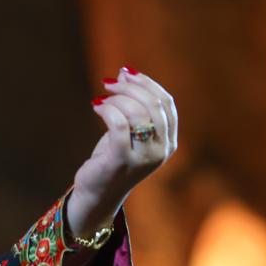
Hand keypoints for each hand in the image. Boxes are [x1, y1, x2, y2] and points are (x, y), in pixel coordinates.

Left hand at [65, 67, 177, 240]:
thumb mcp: (128, 130)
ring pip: (137, 113)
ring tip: (102, 98)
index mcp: (169, 142)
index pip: (167, 103)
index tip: (127, 72)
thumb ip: (132, 104)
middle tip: (109, 83)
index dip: (148, 84)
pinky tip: (96, 106)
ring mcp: (144, 157)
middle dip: (130, 87)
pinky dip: (107, 109)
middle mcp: (161, 150)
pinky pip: (118, 124)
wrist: (98, 193)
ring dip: (117, 98)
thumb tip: (125, 72)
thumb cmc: (112, 157)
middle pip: (154, 105)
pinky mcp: (122, 160)